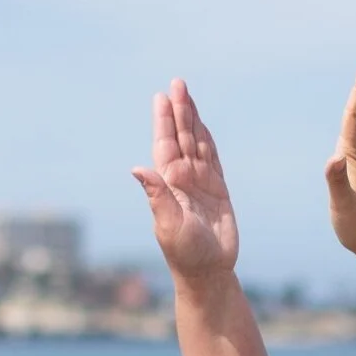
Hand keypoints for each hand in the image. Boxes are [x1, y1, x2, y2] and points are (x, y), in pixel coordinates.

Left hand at [133, 80, 238, 281]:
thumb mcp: (168, 224)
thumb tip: (137, 168)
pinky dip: (209, 141)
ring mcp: (201, 183)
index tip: (162, 96)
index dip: (164, 120)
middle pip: (182, 137)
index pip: (166, 144)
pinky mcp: (219, 191)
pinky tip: (204, 126)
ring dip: (193, 120)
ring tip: (188, 95)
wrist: (209, 272)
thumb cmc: (184, 252)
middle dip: (180, 111)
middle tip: (177, 83)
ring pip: (198, 144)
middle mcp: (183, 179)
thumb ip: (156, 195)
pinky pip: (214, 159)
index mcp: (168, 184)